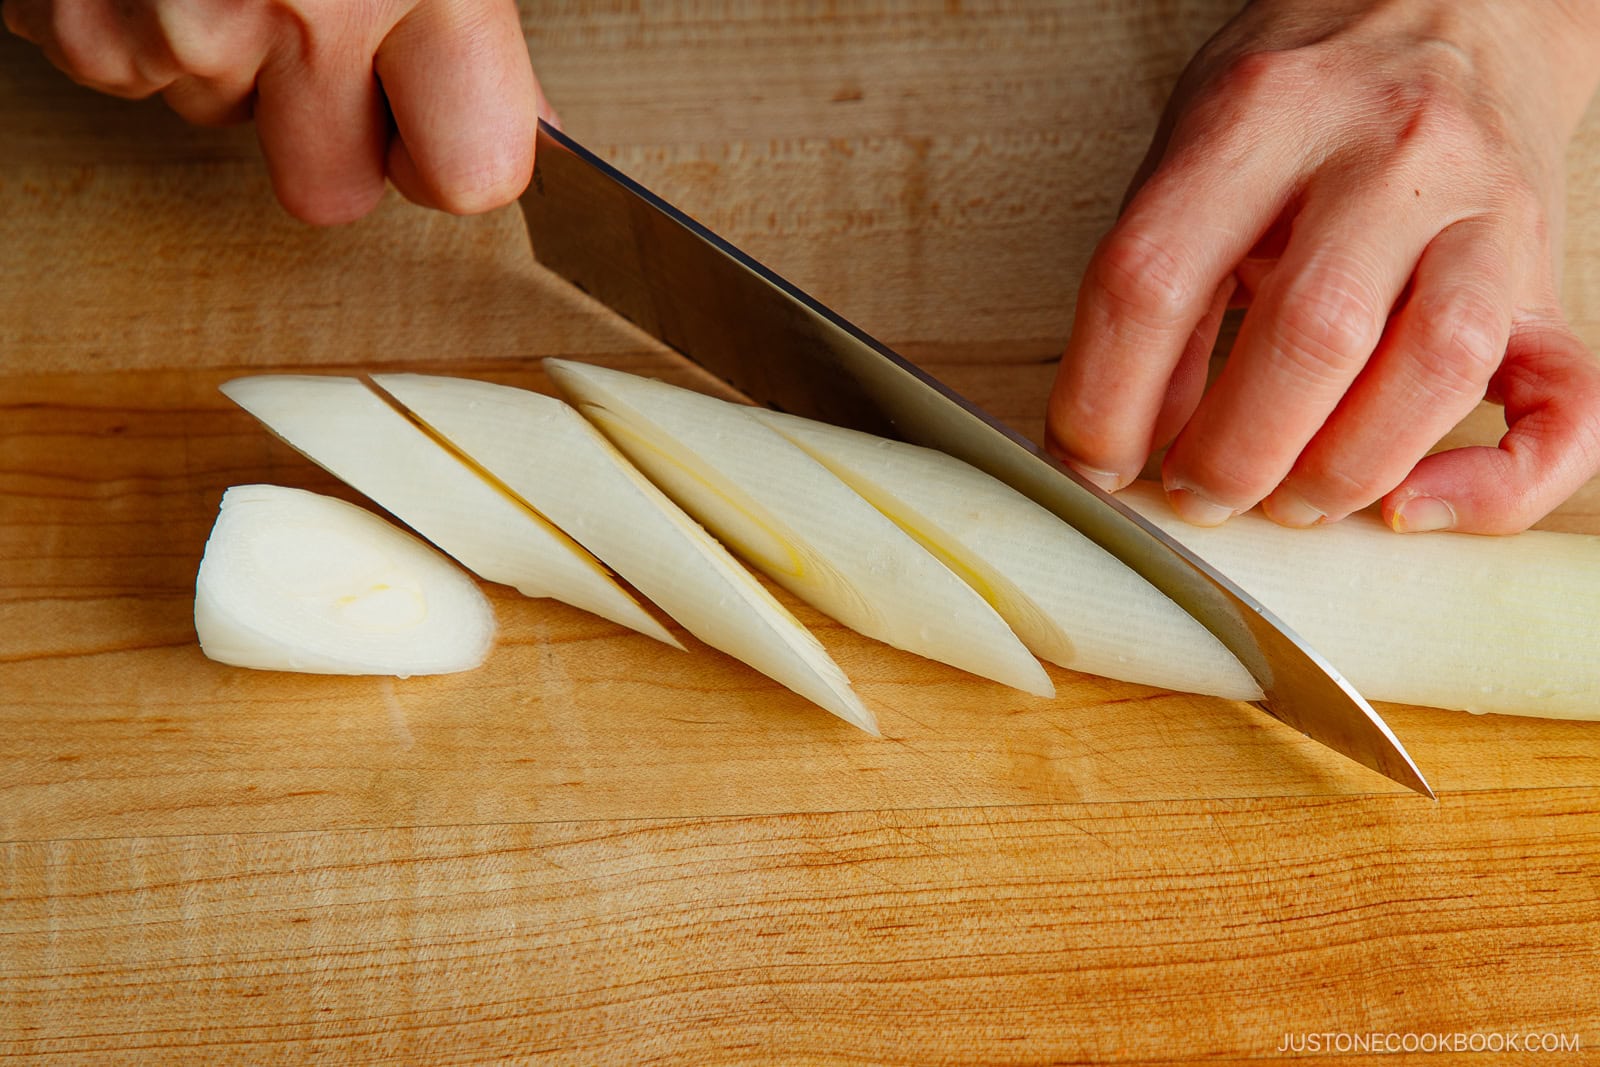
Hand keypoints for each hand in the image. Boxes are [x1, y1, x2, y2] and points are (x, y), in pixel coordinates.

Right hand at [2, 0, 551, 223]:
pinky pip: (126, 71)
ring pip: (220, 118)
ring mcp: (168, 22)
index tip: (440, 125)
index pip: (473, 174)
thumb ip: (464, 15)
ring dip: (233, 59)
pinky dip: (142, 20)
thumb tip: (518, 120)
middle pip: (329, 192)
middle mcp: (293, 10)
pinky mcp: (68, 17)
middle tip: (325, 44)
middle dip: (329, 135)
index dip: (451, 158)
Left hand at [1046, 0, 1599, 533]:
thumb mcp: (1197, 150)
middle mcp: (1390, 155)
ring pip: (1438, 369)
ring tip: (1285, 500)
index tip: (1090, 465)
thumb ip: (1159, 286)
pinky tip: (1413, 508)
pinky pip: (1566, 408)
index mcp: (1266, 113)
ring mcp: (1487, 213)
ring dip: (1342, 471)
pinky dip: (1495, 487)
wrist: (1451, 6)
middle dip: (1231, 454)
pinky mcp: (1548, 281)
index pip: (1153, 278)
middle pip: (1309, 334)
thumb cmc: (1305, 98)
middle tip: (1196, 492)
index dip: (1103, 400)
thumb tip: (1129, 440)